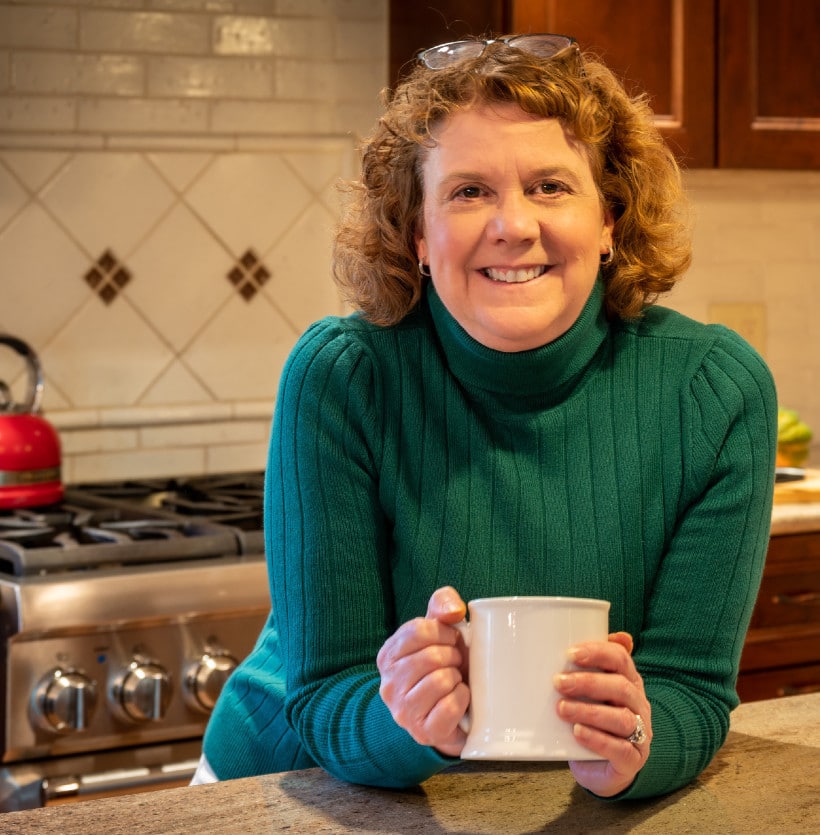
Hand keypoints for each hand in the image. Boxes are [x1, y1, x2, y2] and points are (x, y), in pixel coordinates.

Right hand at [376, 586, 469, 756]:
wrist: (449, 714)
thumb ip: (442, 605)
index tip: (452, 640)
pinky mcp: (423, 732)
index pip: (418, 630)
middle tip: (456, 663)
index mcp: (388, 655)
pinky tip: (460, 698)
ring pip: (440, 681)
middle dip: (453, 656)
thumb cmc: (444, 665)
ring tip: (455, 680)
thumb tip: (454, 610)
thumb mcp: (439, 630)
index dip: (444, 632)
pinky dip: (462, 699)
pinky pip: (449, 707)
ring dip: (457, 678)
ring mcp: (403, 711)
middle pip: (431, 656)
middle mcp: (388, 684)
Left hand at [553, 631, 652, 796]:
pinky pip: (620, 749)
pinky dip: (598, 739)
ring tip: (562, 708)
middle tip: (558, 682)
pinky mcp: (632, 760)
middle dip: (589, 682)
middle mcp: (638, 705)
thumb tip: (566, 640)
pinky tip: (577, 732)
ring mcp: (640, 734)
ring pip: (621, 718)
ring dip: (589, 711)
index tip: (570, 653)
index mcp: (629, 682)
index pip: (620, 659)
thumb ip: (581, 667)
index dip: (597, 652)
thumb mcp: (588, 693)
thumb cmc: (591, 722)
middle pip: (621, 687)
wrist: (600, 769)